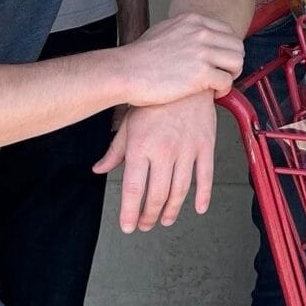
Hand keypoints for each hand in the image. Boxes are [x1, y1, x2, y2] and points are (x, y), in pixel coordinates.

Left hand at [93, 93, 216, 232]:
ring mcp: (187, 149)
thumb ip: (115, 150)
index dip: (130, 211)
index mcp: (141, 147)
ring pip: (180, 189)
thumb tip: (99, 170)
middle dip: (150, 215)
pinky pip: (206, 176)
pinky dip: (204, 195)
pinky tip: (199, 208)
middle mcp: (164, 151)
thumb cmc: (153, 102)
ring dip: (172, 210)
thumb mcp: (128, 124)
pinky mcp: (206, 145)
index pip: (133, 188)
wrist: (184, 79)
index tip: (128, 226)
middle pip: (157, 194)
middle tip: (145, 224)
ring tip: (166, 220)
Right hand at [112, 11, 243, 106]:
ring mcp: (202, 52)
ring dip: (231, 75)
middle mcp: (201, 33)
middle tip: (223, 74)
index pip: (228, 32)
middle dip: (233, 62)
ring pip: (237, 62)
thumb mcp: (165, 30)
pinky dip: (224, 90)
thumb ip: (185, 30)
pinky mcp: (201, 74)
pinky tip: (212, 94)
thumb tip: (197, 36)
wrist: (125, 72)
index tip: (220, 61)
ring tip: (218, 84)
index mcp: (194, 20)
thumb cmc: (140, 57)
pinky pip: (227, 81)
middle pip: (237, 46)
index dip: (227, 49)